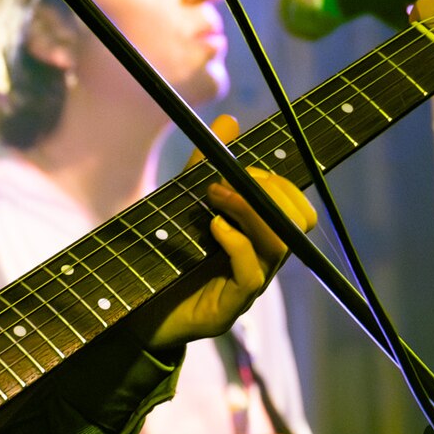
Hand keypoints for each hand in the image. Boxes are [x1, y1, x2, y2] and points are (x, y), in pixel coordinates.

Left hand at [133, 114, 315, 351]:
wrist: (135, 314)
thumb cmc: (166, 259)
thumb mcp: (182, 204)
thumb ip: (205, 166)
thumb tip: (230, 119)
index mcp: (259, 239)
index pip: (297, 209)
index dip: (277, 184)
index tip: (239, 170)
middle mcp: (262, 263)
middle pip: (297, 223)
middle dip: (268, 192)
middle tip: (225, 183)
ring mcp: (248, 288)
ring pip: (279, 244)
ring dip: (249, 210)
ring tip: (215, 198)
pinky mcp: (228, 309)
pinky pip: (251, 273)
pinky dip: (237, 243)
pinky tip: (214, 227)